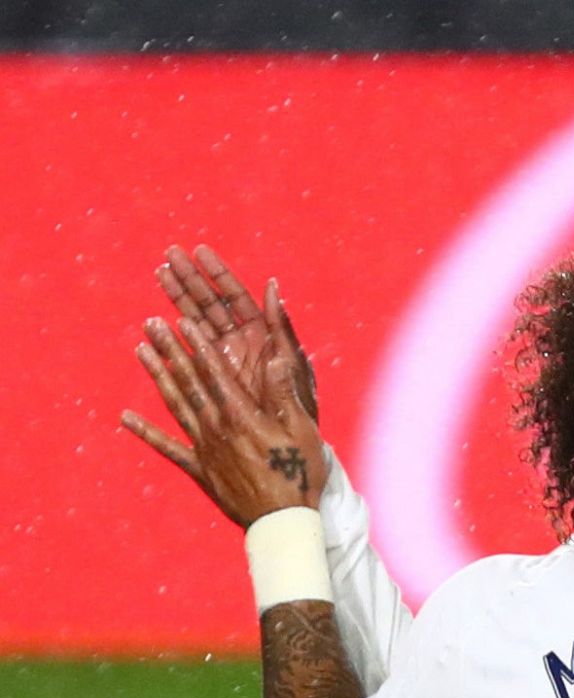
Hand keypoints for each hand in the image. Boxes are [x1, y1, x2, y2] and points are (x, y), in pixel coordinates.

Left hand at [122, 316, 326, 526]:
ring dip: (156, 376)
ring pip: (174, 405)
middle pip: (188, 381)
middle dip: (170, 350)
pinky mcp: (199, 469)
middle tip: (152, 324)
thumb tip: (275, 358)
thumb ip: (284, 394)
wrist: (282, 521)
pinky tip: (126, 417)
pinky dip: (145, 431)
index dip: (197, 345)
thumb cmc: (299, 474)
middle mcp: (216, 427)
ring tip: (141, 351)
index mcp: (242, 415)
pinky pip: (167, 447)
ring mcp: (203, 448)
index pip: (214, 372)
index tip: (182, 322)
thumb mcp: (303, 431)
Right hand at [157, 245, 318, 421]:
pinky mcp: (209, 382)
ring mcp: (223, 363)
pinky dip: (167, 348)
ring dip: (177, 299)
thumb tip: (272, 287)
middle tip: (170, 254)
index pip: (236, 298)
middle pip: (211, 306)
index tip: (199, 250)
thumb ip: (281, 329)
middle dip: (192, 280)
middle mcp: (240, 346)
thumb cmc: (300, 407)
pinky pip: (185, 358)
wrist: (290, 447)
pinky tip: (148, 331)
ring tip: (159, 273)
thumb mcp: (295, 368)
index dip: (218, 274)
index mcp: (262, 338)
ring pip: (195, 326)